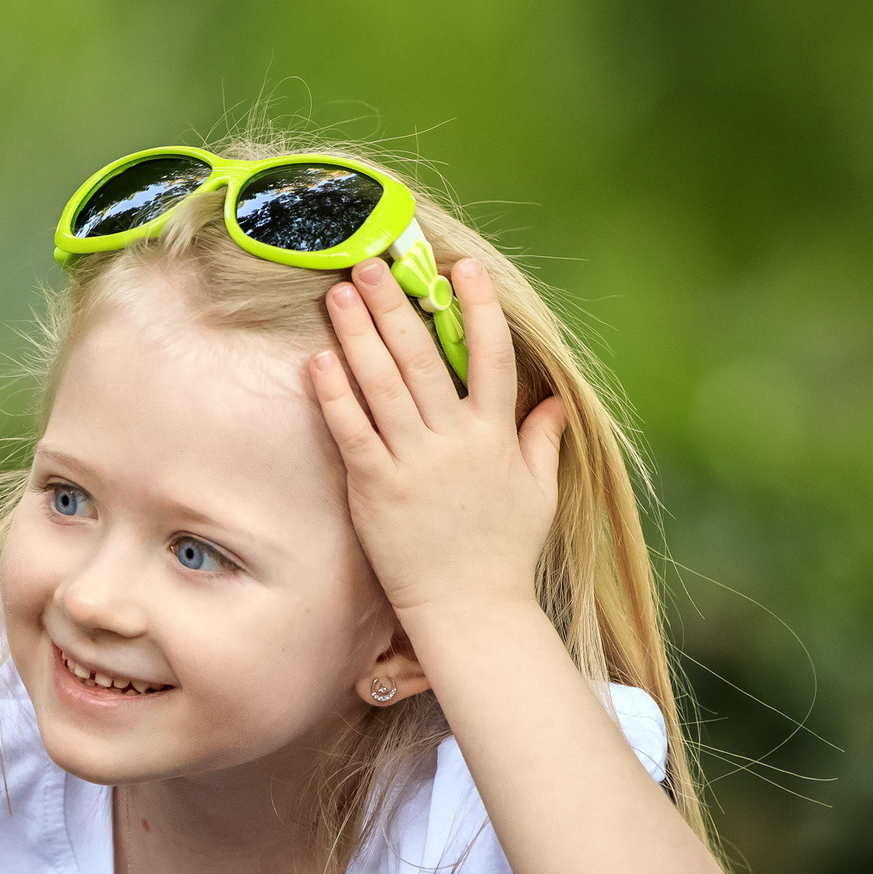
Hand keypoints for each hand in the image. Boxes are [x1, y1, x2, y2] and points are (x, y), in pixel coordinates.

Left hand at [305, 256, 567, 625]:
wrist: (470, 610)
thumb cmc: (503, 554)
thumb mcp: (537, 493)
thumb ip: (542, 442)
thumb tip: (555, 404)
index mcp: (496, 433)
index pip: (490, 355)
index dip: (476, 308)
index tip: (460, 268)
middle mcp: (455, 441)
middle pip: (424, 357)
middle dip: (398, 306)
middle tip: (374, 264)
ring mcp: (413, 463)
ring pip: (383, 384)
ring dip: (360, 334)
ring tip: (340, 293)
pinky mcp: (375, 488)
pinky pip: (352, 431)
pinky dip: (334, 394)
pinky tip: (317, 360)